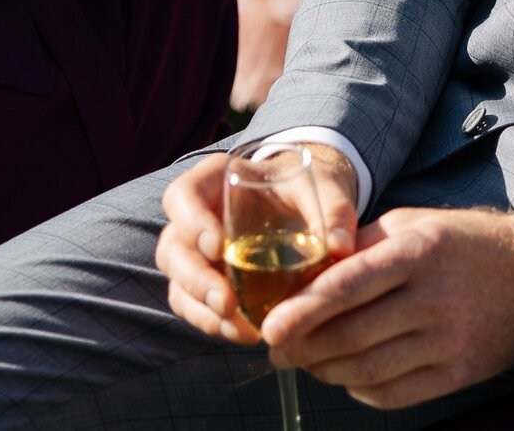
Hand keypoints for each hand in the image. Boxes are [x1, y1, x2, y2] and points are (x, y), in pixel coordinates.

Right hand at [155, 144, 361, 346]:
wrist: (305, 206)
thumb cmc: (306, 189)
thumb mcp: (324, 188)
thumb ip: (334, 210)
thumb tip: (340, 248)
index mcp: (214, 180)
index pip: (182, 195)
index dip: (192, 222)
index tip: (218, 246)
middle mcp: (196, 216)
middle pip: (173, 248)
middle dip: (196, 280)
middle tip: (228, 303)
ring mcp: (195, 251)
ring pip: (178, 282)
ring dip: (203, 310)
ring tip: (241, 328)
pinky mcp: (205, 281)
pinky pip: (194, 306)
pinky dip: (213, 322)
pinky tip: (245, 333)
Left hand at [264, 207, 513, 409]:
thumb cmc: (464, 243)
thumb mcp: (414, 224)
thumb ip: (360, 246)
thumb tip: (304, 273)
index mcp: (419, 251)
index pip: (349, 285)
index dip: (303, 310)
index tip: (269, 326)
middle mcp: (435, 298)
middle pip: (352, 336)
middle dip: (303, 348)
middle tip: (277, 349)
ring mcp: (449, 340)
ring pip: (368, 371)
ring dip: (326, 372)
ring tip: (306, 362)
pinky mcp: (460, 373)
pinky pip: (395, 394)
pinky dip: (360, 390)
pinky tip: (347, 377)